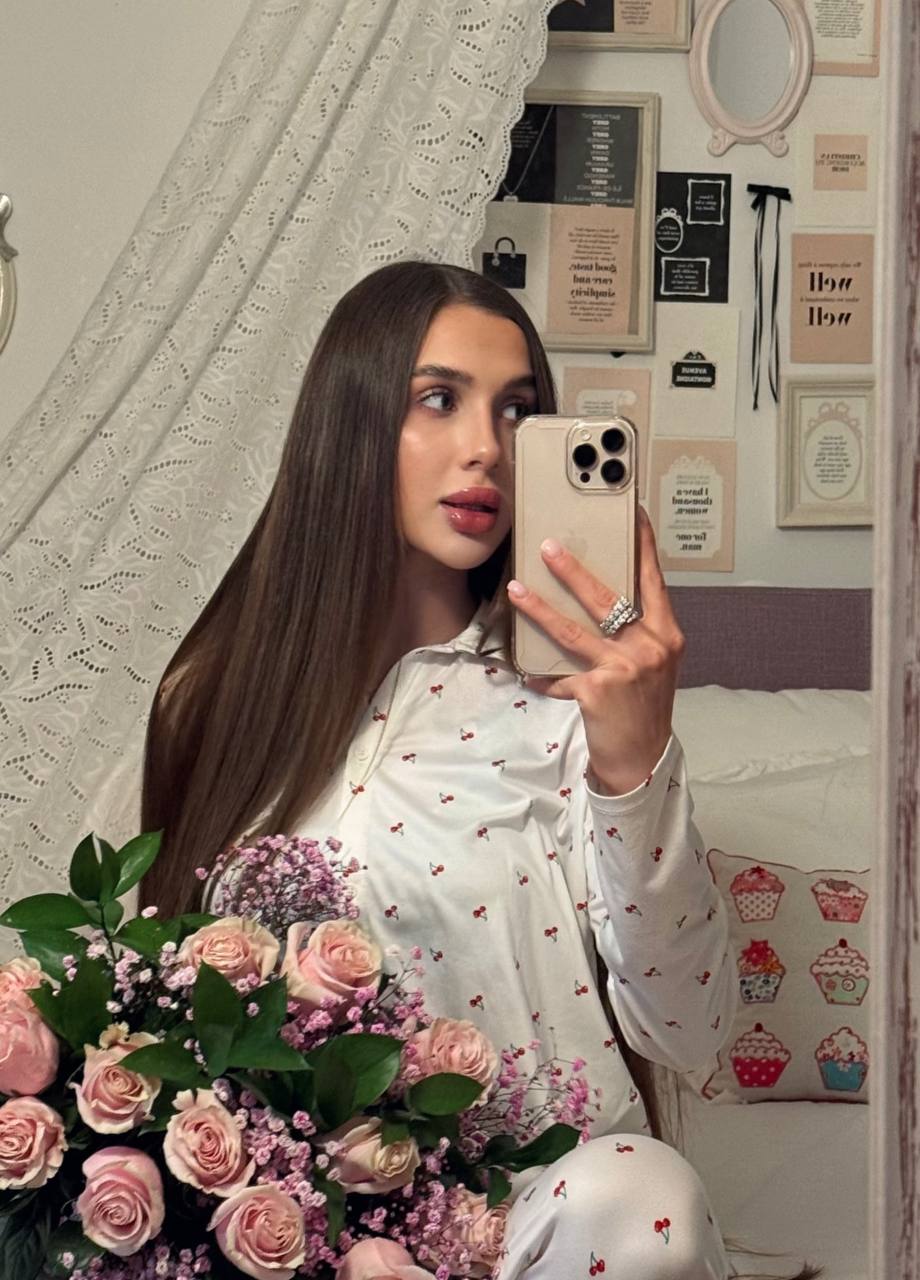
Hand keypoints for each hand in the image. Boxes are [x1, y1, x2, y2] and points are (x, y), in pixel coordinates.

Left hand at [505, 506, 684, 795]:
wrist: (643, 758)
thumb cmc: (644, 705)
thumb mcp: (653, 663)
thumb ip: (636, 631)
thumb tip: (601, 597)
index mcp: (666, 633)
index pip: (653, 580)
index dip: (642, 544)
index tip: (633, 512)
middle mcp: (649, 647)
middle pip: (606, 598)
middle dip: (573, 570)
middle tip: (547, 546)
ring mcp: (624, 669)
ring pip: (573, 630)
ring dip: (540, 609)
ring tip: (515, 590)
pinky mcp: (598, 692)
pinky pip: (559, 675)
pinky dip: (539, 672)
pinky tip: (522, 669)